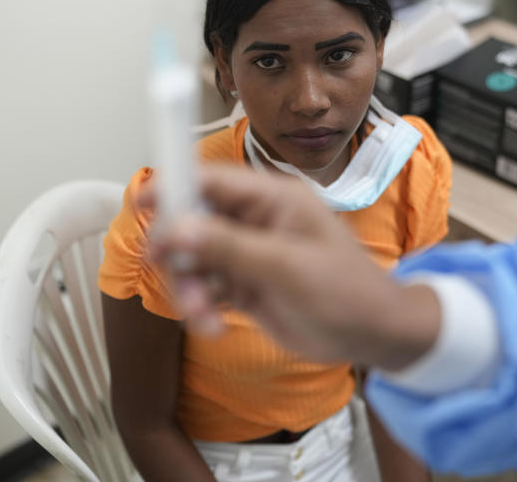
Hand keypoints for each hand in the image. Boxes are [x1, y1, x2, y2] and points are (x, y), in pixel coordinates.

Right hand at [143, 165, 439, 368]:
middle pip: (192, 221)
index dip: (175, 186)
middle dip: (178, 252)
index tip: (143, 203)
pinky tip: (214, 326)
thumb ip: (230, 247)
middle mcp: (255, 220)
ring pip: (193, 259)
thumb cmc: (347, 292)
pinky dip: (199, 306)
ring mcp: (247, 253)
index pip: (212, 179)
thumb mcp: (287, 268)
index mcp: (272, 198)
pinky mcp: (243, 283)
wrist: (373, 337)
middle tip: (172, 274)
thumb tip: (177, 228)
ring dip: (188, 288)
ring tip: (202, 315)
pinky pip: (203, 287)